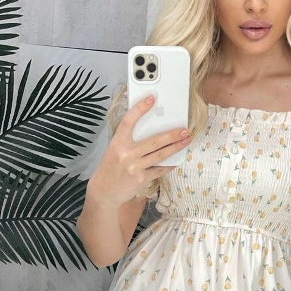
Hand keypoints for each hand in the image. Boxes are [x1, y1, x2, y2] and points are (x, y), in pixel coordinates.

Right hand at [87, 95, 191, 209]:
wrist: (104, 191)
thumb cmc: (110, 168)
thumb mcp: (115, 150)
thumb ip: (128, 141)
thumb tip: (149, 130)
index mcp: (117, 143)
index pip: (128, 121)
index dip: (140, 109)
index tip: (151, 99)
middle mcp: (126, 154)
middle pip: (154, 141)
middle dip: (172, 135)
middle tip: (184, 129)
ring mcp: (135, 167)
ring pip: (160, 155)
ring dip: (175, 147)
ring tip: (186, 141)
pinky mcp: (141, 178)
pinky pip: (159, 170)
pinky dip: (169, 164)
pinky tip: (176, 159)